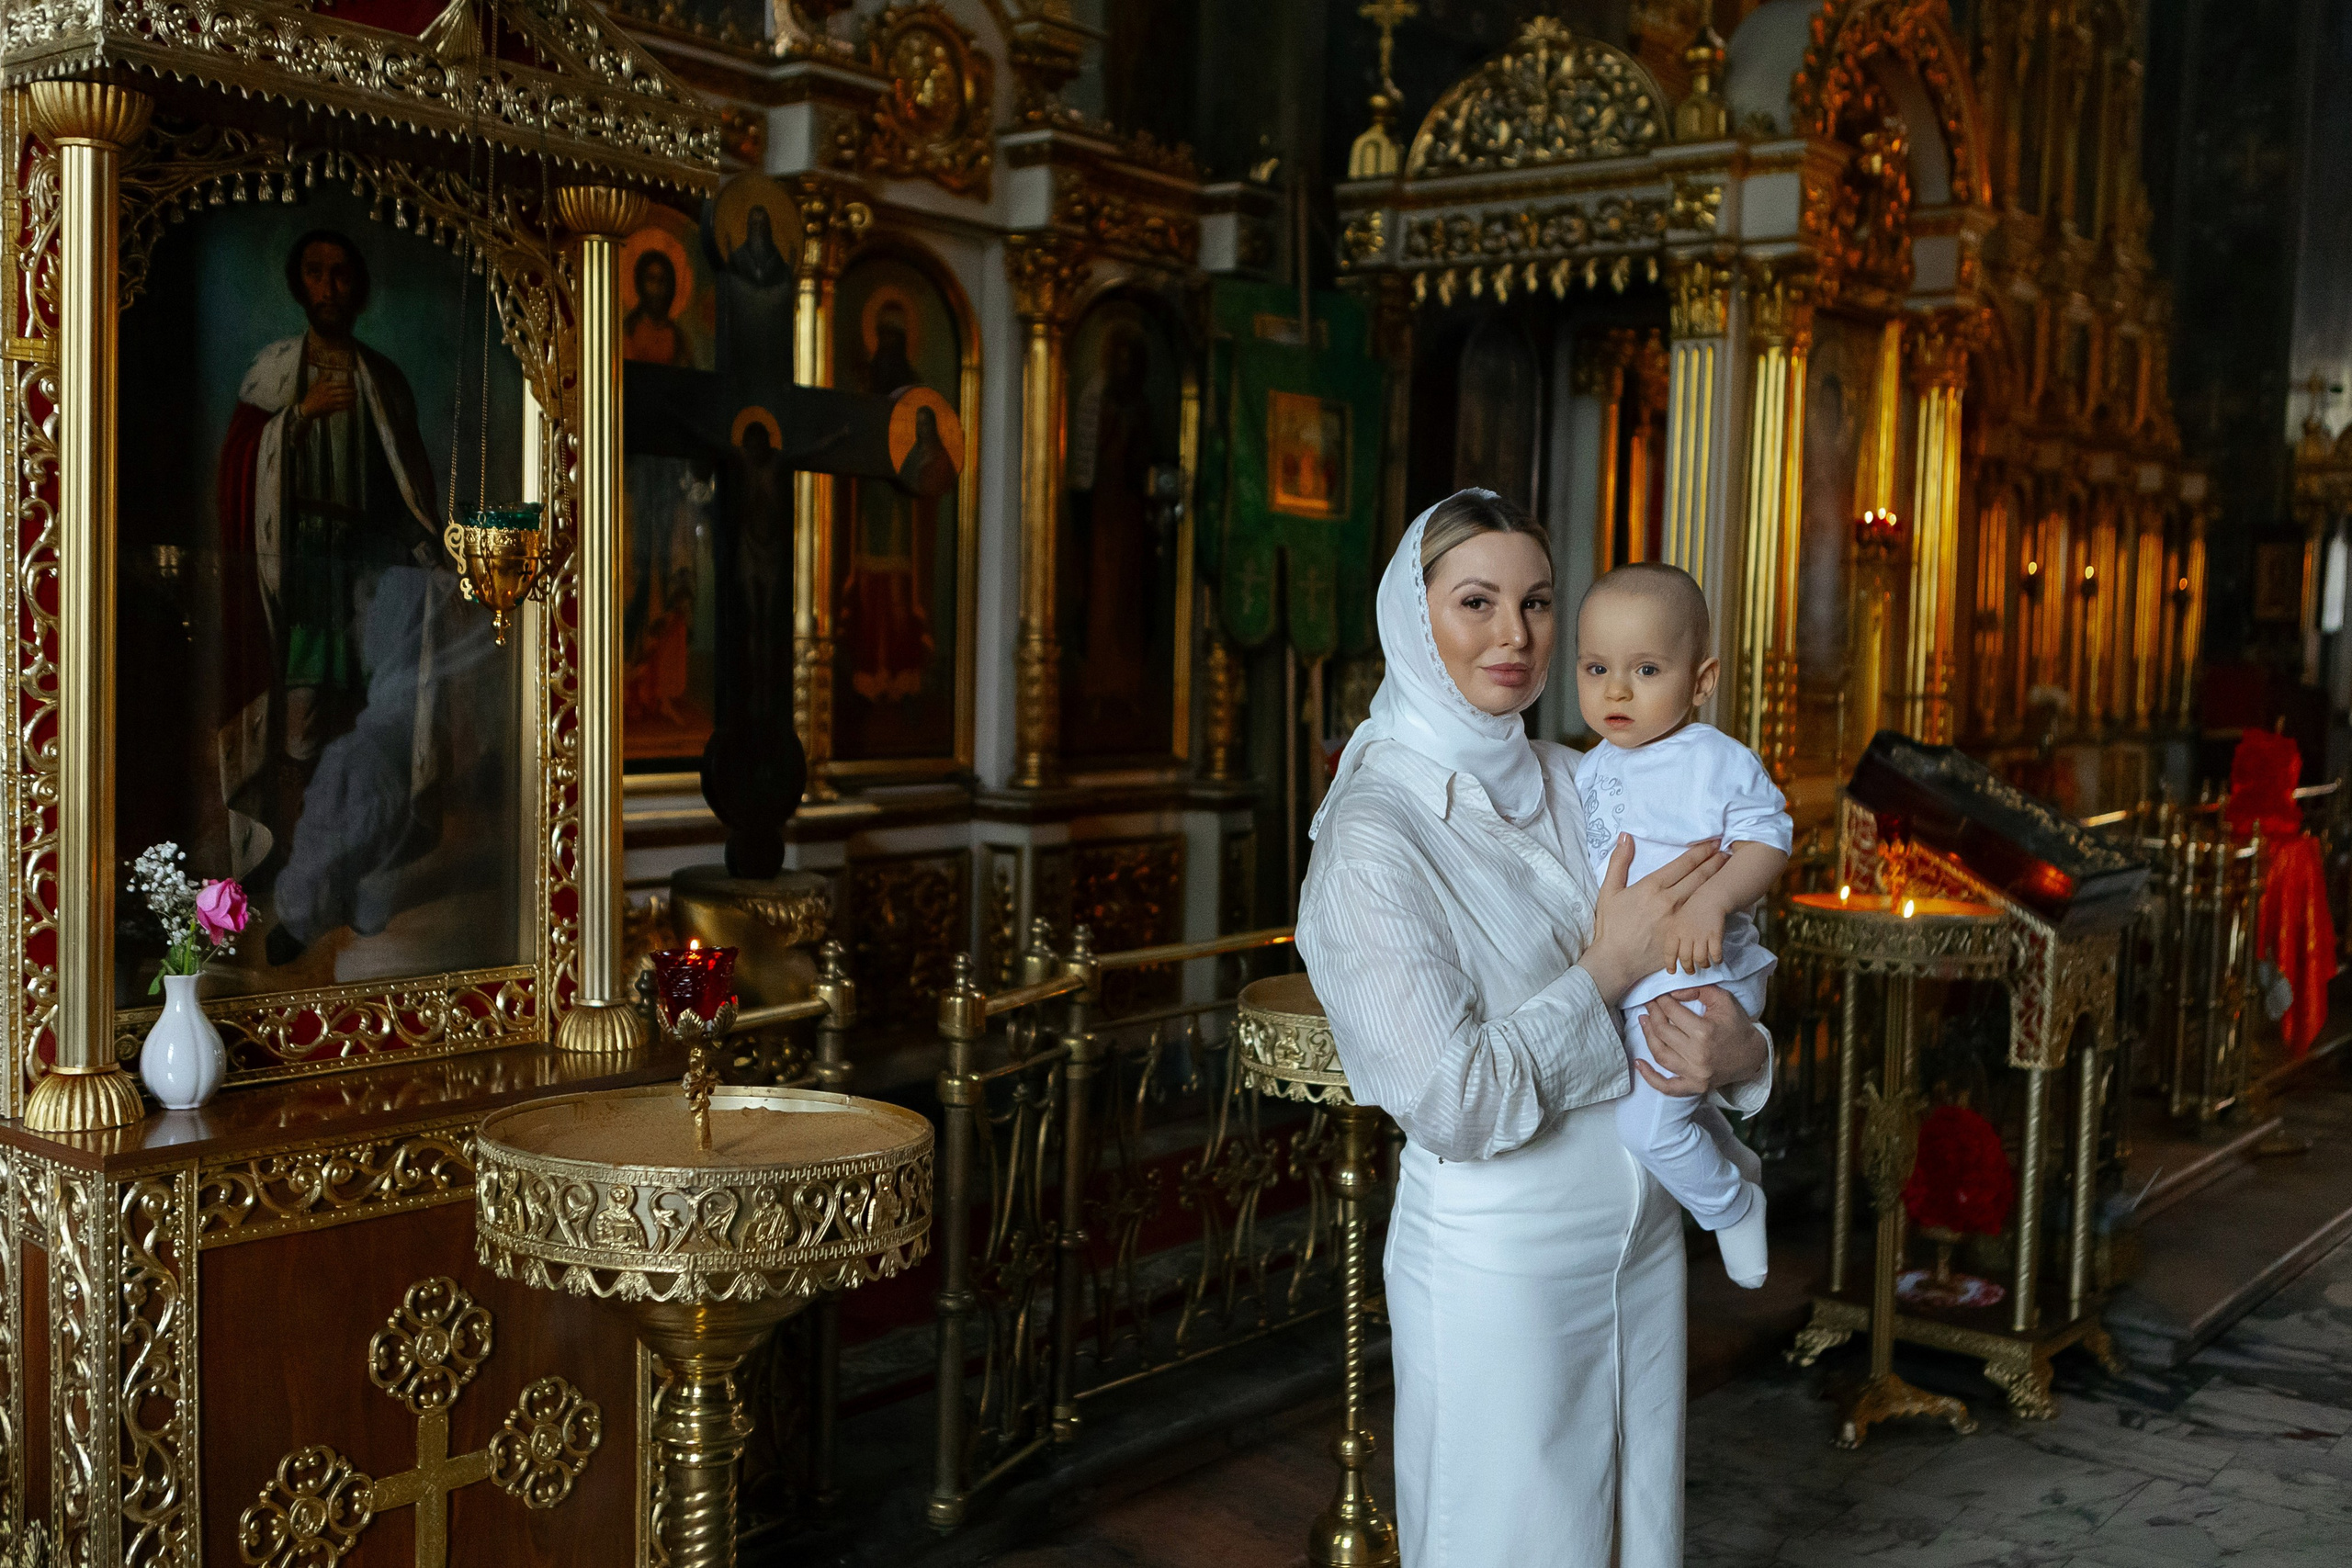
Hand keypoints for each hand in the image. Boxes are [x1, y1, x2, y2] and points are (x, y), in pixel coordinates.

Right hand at [297, 376, 355, 422]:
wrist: (307, 409)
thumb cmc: (311, 396)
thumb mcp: (314, 385)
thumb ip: (322, 379)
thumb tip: (330, 373)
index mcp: (325, 386)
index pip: (340, 383)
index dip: (348, 384)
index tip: (352, 384)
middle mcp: (329, 392)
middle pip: (344, 391)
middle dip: (352, 391)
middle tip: (356, 391)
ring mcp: (331, 401)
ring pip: (345, 398)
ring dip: (352, 398)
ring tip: (356, 397)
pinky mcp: (332, 408)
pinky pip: (343, 406)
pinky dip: (349, 405)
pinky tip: (352, 404)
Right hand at [1584, 836, 1728, 1003]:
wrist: (1615, 960)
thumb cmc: (1610, 927)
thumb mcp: (1609, 891)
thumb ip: (1618, 862)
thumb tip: (1625, 836)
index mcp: (1651, 887)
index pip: (1683, 864)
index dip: (1700, 852)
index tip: (1712, 843)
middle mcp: (1669, 901)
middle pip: (1698, 877)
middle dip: (1714, 862)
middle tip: (1726, 851)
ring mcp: (1679, 919)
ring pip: (1703, 895)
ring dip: (1716, 880)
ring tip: (1727, 868)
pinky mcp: (1683, 935)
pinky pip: (1702, 917)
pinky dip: (1713, 905)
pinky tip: (1720, 899)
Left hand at [1635, 985, 1766, 1098]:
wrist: (1752, 1055)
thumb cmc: (1737, 1025)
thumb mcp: (1723, 1000)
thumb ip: (1697, 990)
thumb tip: (1672, 993)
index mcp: (1704, 1031)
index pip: (1672, 1012)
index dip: (1662, 1001)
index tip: (1658, 997)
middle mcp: (1698, 1054)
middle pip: (1662, 1032)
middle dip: (1653, 1014)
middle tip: (1650, 1006)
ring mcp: (1695, 1074)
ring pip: (1660, 1054)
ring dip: (1648, 1037)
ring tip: (1643, 1022)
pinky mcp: (1694, 1086)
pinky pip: (1667, 1087)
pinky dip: (1650, 1078)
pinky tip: (1638, 1064)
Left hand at [1662, 902, 1724, 974]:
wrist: (1709, 898)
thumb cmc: (1692, 911)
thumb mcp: (1676, 921)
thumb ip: (1674, 936)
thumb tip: (1672, 954)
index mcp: (1675, 930)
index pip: (1669, 952)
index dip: (1670, 964)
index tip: (1672, 971)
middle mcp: (1687, 934)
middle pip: (1685, 958)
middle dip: (1688, 968)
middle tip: (1691, 971)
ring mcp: (1701, 935)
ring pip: (1700, 959)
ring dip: (1703, 965)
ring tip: (1704, 965)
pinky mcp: (1715, 935)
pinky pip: (1715, 954)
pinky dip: (1717, 960)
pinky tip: (1717, 959)